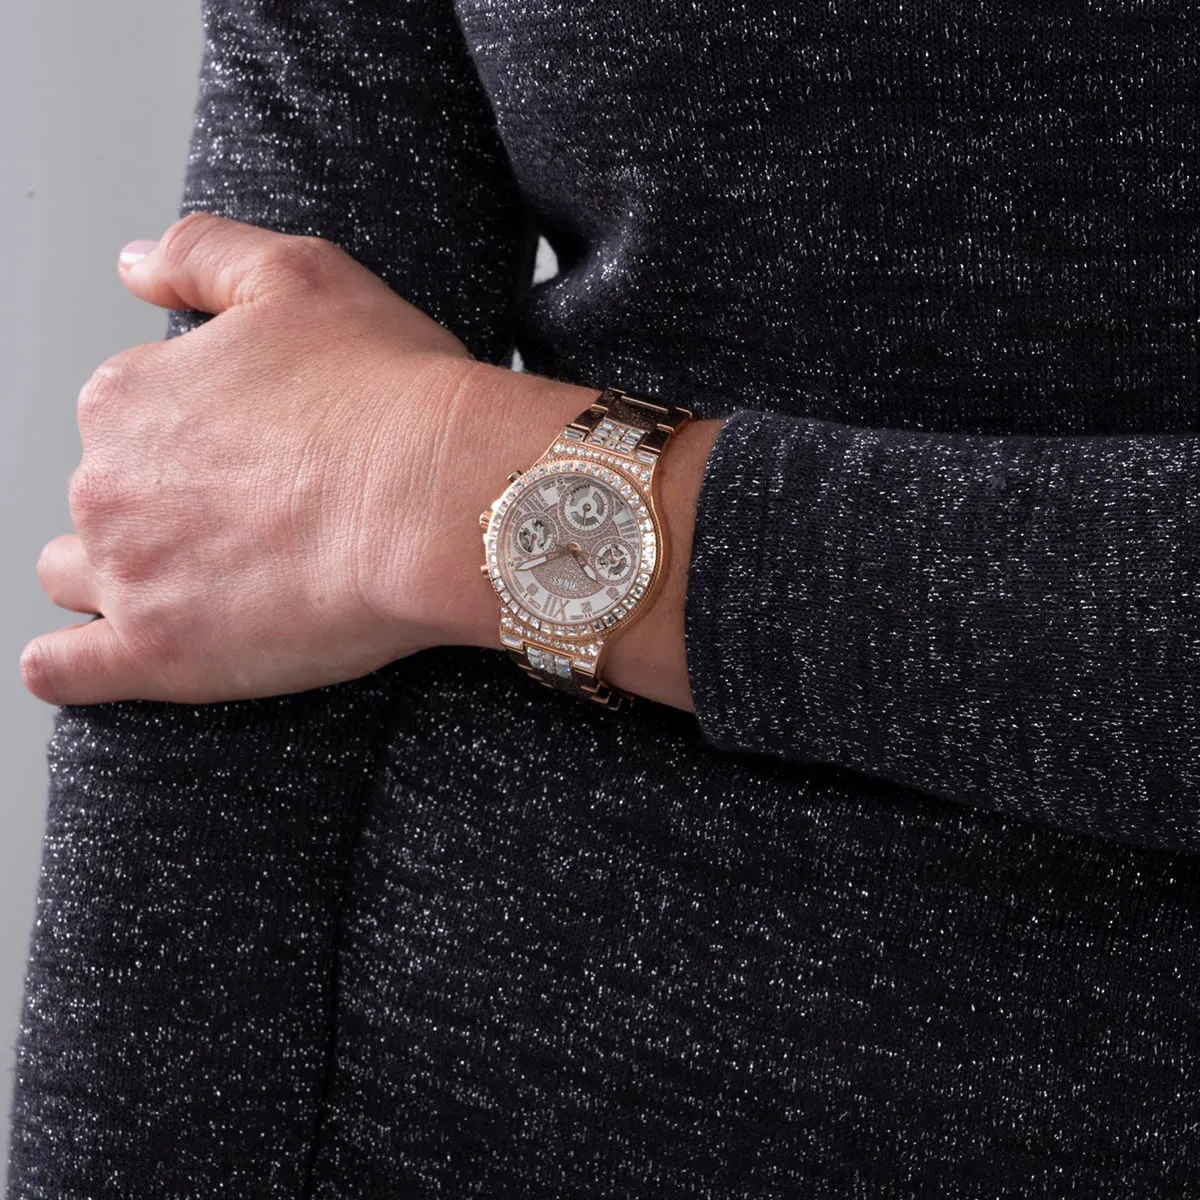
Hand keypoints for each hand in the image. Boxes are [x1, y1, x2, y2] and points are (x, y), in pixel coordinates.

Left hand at [21, 211, 489, 704]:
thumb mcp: (299, 277)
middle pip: (103, 499)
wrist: (440, 500)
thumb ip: (200, 255)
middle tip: (249, 518)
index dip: (191, 438)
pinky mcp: (155, 654)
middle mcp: (107, 481)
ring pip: (77, 578)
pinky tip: (104, 656)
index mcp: (130, 397)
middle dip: (158, 507)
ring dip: (117, 578)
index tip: (253, 456)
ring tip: (198, 582)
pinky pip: (62, 672)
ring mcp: (126, 573)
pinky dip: (73, 665)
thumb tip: (132, 263)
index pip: (124, 420)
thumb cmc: (391, 396)